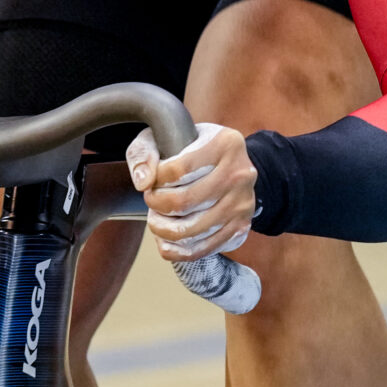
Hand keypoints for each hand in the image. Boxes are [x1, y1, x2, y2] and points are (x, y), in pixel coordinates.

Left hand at [126, 123, 255, 262]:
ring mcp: (242, 204)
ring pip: (190, 230)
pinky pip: (202, 249)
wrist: (228, 164)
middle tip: (152, 200)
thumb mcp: (166, 136)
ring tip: (158, 218)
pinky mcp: (240, 228)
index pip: (177, 170)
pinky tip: (166, 239)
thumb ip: (145, 152)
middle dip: (156, 205)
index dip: (155, 180)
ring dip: (163, 229)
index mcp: (226, 144)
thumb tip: (143, 182)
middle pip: (184, 202)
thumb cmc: (193, 149)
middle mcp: (240, 175)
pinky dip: (176, 250)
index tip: (153, 180)